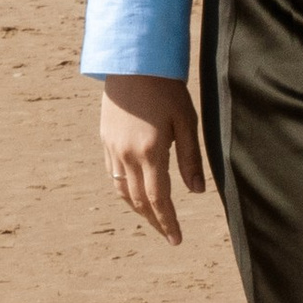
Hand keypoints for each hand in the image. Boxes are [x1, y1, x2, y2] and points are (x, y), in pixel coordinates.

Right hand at [99, 75, 205, 245]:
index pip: (159, 199)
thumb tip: (197, 191)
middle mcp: (127, 156)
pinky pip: (112, 175)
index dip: (169, 222)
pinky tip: (135, 193)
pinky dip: (124, 190)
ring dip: (138, 209)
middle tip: (169, 235)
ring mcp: (113, 148)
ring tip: (154, 218)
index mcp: (150, 152)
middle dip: (155, 221)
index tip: (177, 240)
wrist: (132, 62)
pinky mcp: (105, 140)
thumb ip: (191, 158)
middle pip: (139, 201)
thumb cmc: (166, 89)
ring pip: (122, 191)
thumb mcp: (186, 121)